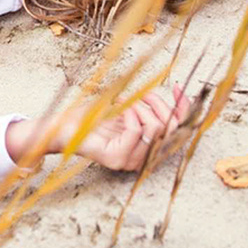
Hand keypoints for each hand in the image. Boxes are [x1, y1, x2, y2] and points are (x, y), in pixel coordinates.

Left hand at [59, 86, 191, 171]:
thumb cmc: (94, 116)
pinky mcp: (116, 158)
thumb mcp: (129, 106)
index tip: (177, 87)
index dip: (183, 108)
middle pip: (172, 127)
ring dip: (140, 106)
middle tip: (143, 94)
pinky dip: (129, 112)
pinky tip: (118, 108)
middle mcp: (143, 158)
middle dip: (160, 104)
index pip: (180, 130)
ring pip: (155, 127)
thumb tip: (178, 92)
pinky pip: (136, 129)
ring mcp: (130, 161)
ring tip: (123, 102)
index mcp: (148, 147)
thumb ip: (151, 106)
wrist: (64, 126)